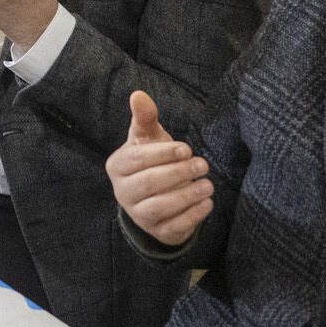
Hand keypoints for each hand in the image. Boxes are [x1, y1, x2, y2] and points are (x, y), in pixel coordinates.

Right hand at [106, 91, 212, 247]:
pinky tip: (207, 203)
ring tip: (208, 185)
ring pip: (159, 208)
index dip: (162, 154)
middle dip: (178, 173)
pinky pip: (173, 227)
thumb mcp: (148, 138)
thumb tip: (138, 94)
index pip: (137, 160)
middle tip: (203, 165)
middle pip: (147, 184)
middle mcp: (122, 193)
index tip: (187, 149)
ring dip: (186, 196)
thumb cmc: (153, 160)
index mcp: (117, 166)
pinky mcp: (157, 232)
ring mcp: (138, 216)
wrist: (158, 196)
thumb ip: (145, 117)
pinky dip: (191, 216)